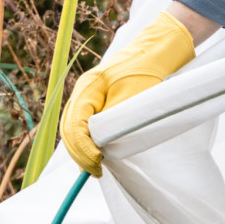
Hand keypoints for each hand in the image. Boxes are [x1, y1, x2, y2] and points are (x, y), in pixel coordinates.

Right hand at [60, 11, 195, 175]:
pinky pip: (83, 124)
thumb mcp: (133, 97)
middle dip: (80, 153)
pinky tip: (95, 156)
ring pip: (74, 128)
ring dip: (81, 149)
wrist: (155, 52)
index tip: (97, 163)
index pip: (75, 125)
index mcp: (88, 88)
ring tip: (93, 168)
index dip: (84, 148)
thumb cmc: (147, 72)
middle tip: (95, 171)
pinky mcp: (96, 101)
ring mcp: (87, 96)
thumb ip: (115, 120)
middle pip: (69, 128)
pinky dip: (86, 142)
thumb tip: (100, 146)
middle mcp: (83, 91)